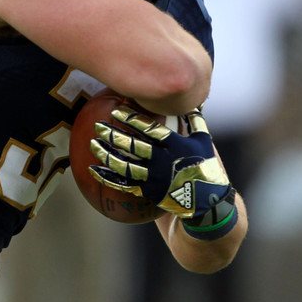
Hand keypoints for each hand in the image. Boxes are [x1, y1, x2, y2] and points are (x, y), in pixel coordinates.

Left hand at [88, 105, 230, 218]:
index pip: (150, 129)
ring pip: (125, 166)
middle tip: (98, 125)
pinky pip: (124, 184)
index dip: (132, 119)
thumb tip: (188, 98)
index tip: (116, 110)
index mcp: (176, 146)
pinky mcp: (149, 192)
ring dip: (107, 154)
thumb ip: (194, 119)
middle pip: (133, 146)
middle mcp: (163, 161)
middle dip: (114, 135)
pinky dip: (107, 177)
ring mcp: (155, 178)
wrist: (208, 203)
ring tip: (93, 144)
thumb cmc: (207, 167)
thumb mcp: (205, 141)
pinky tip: (93, 169)